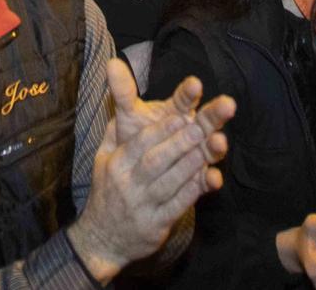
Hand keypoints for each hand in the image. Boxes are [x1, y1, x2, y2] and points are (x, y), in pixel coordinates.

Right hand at [73, 66, 235, 279]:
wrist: (101, 239)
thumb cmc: (108, 190)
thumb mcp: (104, 156)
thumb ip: (115, 124)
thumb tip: (115, 77)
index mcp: (116, 163)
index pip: (139, 143)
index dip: (161, 129)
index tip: (182, 114)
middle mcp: (128, 183)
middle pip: (156, 160)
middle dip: (181, 141)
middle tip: (204, 125)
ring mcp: (142, 206)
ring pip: (170, 182)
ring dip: (193, 163)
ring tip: (214, 146)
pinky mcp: (156, 226)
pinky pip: (178, 206)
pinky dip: (194, 191)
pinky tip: (211, 178)